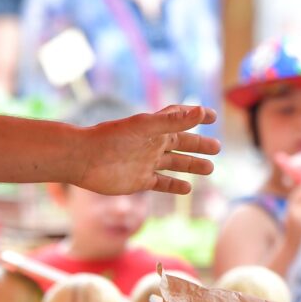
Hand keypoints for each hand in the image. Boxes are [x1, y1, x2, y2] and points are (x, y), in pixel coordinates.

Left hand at [76, 105, 218, 194]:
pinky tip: (188, 188)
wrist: (83, 159)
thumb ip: (174, 121)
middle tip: (217, 147)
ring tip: (210, 168)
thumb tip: (202, 112)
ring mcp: (146, 163)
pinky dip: (174, 185)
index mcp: (154, 128)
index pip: (180, 118)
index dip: (195, 116)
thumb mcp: (146, 127)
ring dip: (191, 165)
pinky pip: (161, 183)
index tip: (213, 116)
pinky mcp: (139, 181)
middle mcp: (151, 144)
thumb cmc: (111, 138)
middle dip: (199, 145)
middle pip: (181, 143)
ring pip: (174, 163)